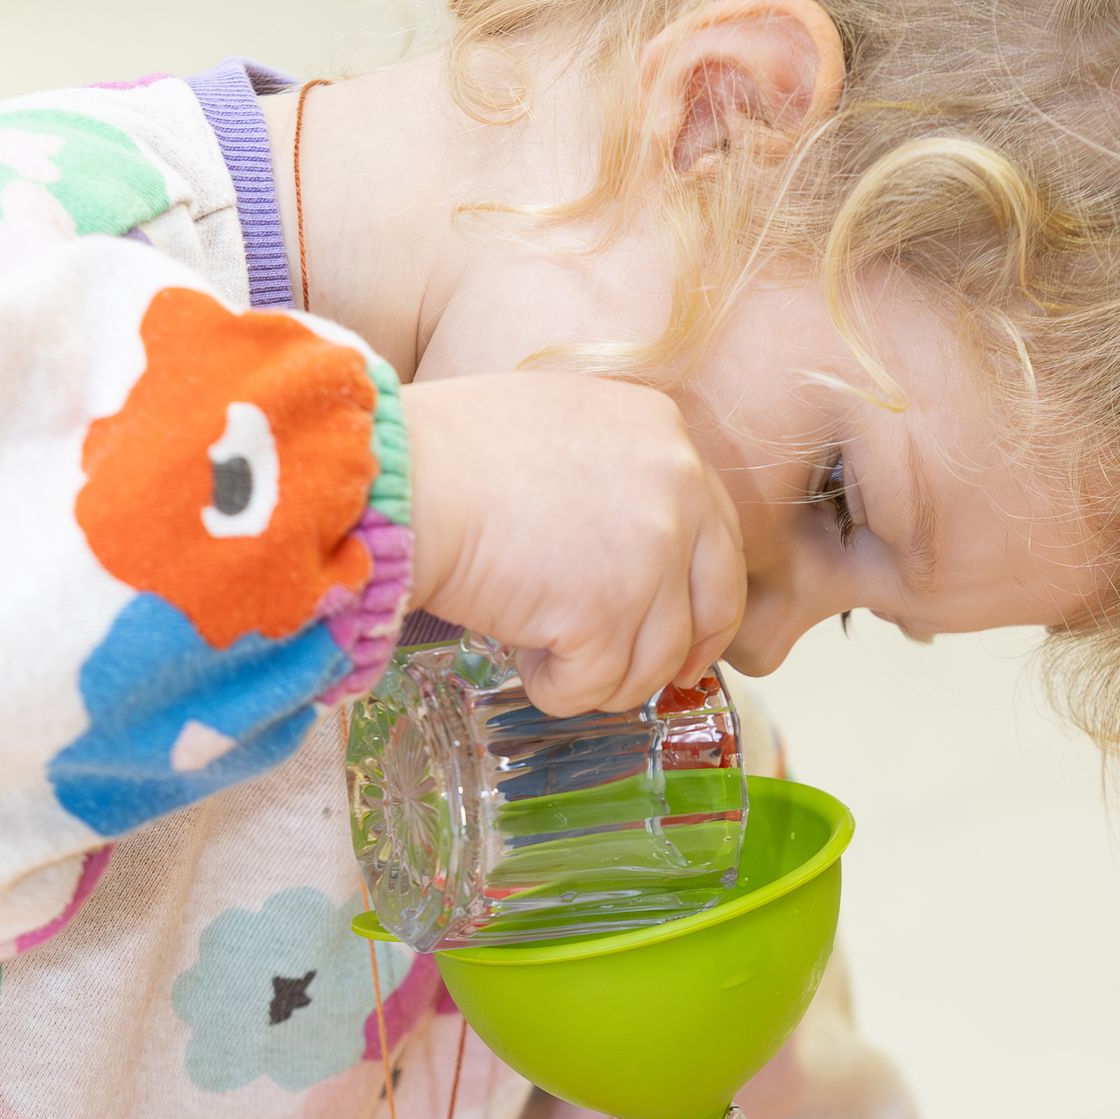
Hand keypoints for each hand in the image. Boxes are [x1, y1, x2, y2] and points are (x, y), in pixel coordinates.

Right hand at [402, 372, 745, 714]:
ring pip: (655, 660)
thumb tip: (633, 553)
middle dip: (682, 654)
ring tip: (538, 650)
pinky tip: (522, 658)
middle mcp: (677, 489)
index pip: (718, 534)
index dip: (703, 595)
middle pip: (715, 602)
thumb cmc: (446, 452)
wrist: (401, 478)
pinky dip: (558, 689)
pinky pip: (597, 685)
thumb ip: (615, 477)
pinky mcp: (610, 615)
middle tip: (640, 679)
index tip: (687, 633)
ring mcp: (651, 555)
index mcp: (665, 434)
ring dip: (599, 675)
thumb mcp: (560, 429)